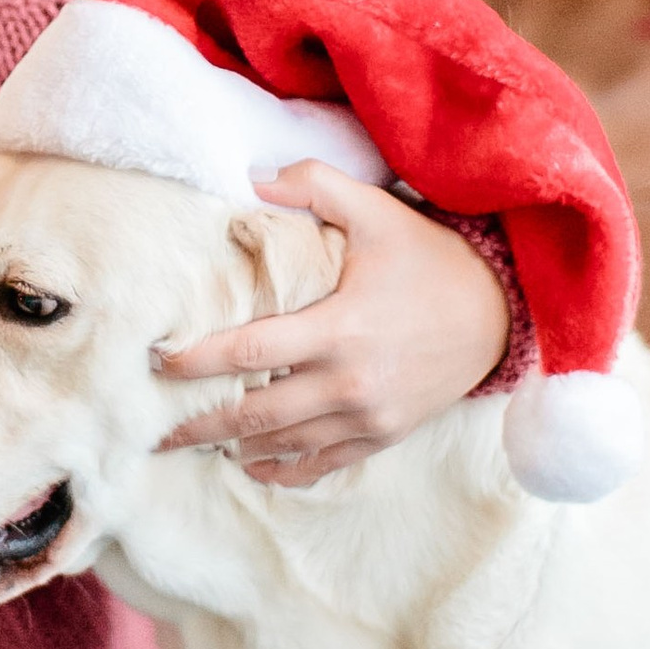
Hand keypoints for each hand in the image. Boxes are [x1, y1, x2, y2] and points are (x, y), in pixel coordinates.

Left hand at [153, 159, 512, 484]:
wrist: (499, 314)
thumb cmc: (429, 259)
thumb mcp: (377, 211)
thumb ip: (313, 186)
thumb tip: (250, 179)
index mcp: (340, 328)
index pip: (249, 351)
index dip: (197, 361)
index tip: (157, 362)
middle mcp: (350, 382)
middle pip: (254, 413)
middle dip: (197, 423)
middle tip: (150, 428)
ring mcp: (368, 417)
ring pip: (283, 445)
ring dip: (233, 448)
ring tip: (188, 444)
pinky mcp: (384, 435)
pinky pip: (322, 464)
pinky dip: (283, 469)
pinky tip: (252, 465)